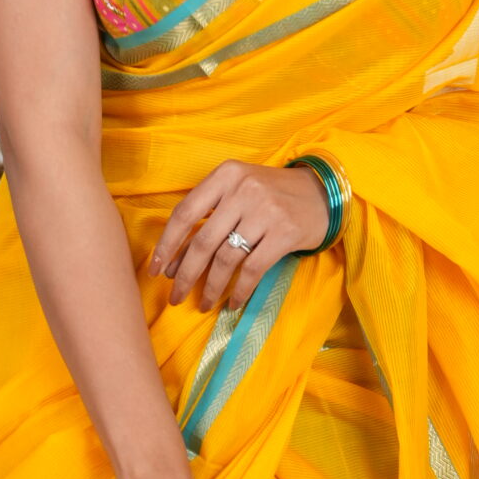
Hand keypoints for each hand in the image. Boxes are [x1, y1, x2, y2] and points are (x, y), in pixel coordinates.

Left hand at [150, 160, 329, 310]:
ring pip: (225, 259)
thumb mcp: (238, 192)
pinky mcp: (284, 232)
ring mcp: (265, 211)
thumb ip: (208, 218)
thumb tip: (173, 262)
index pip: (185, 213)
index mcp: (225, 175)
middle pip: (202, 241)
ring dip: (211, 287)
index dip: (167, 245)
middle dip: (185, 275)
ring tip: (204, 303)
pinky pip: (252, 270)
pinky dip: (239, 291)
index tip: (155, 270)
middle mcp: (243, 190)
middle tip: (175, 297)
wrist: (322, 194)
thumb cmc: (271, 195)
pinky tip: (232, 303)